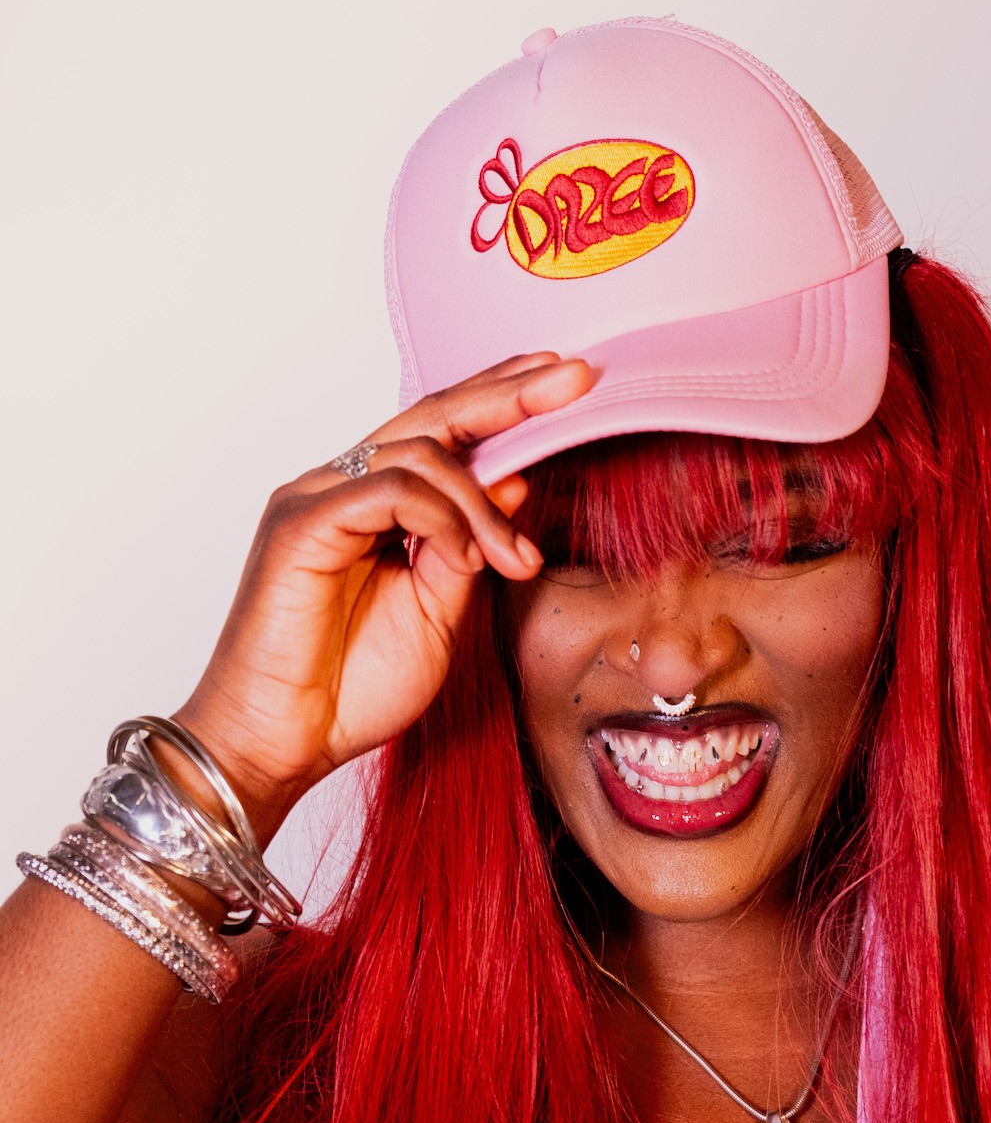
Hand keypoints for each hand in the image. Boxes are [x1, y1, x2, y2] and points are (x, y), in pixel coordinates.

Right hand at [170, 353, 594, 845]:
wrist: (282, 745)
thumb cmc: (350, 688)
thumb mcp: (441, 609)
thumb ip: (473, 545)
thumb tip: (518, 482)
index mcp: (375, 502)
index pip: (446, 430)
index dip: (506, 400)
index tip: (570, 381)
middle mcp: (343, 486)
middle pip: (434, 415)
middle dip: (511, 393)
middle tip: (576, 377)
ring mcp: (317, 498)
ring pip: (420, 451)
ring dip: (484, 500)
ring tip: (516, 558)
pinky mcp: (301, 523)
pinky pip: (388, 489)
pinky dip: (441, 516)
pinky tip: (470, 555)